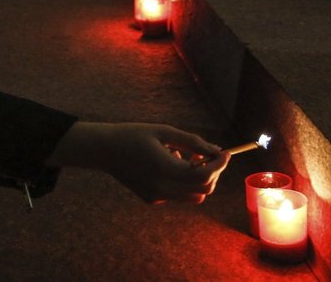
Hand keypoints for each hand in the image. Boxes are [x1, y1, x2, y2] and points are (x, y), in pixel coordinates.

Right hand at [47, 122, 229, 203]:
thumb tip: (217, 151)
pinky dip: (184, 181)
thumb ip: (193, 142)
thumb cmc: (134, 134)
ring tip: (185, 157)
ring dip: (199, 178)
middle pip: (204, 189)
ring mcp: (156, 196)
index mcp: (164, 168)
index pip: (205, 175)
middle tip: (206, 153)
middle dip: (213, 171)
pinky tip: (169, 163)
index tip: (226, 152)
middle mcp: (161, 187)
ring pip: (194, 195)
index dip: (220, 164)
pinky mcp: (152, 199)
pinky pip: (179, 194)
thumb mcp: (164, 131)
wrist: (104, 150)